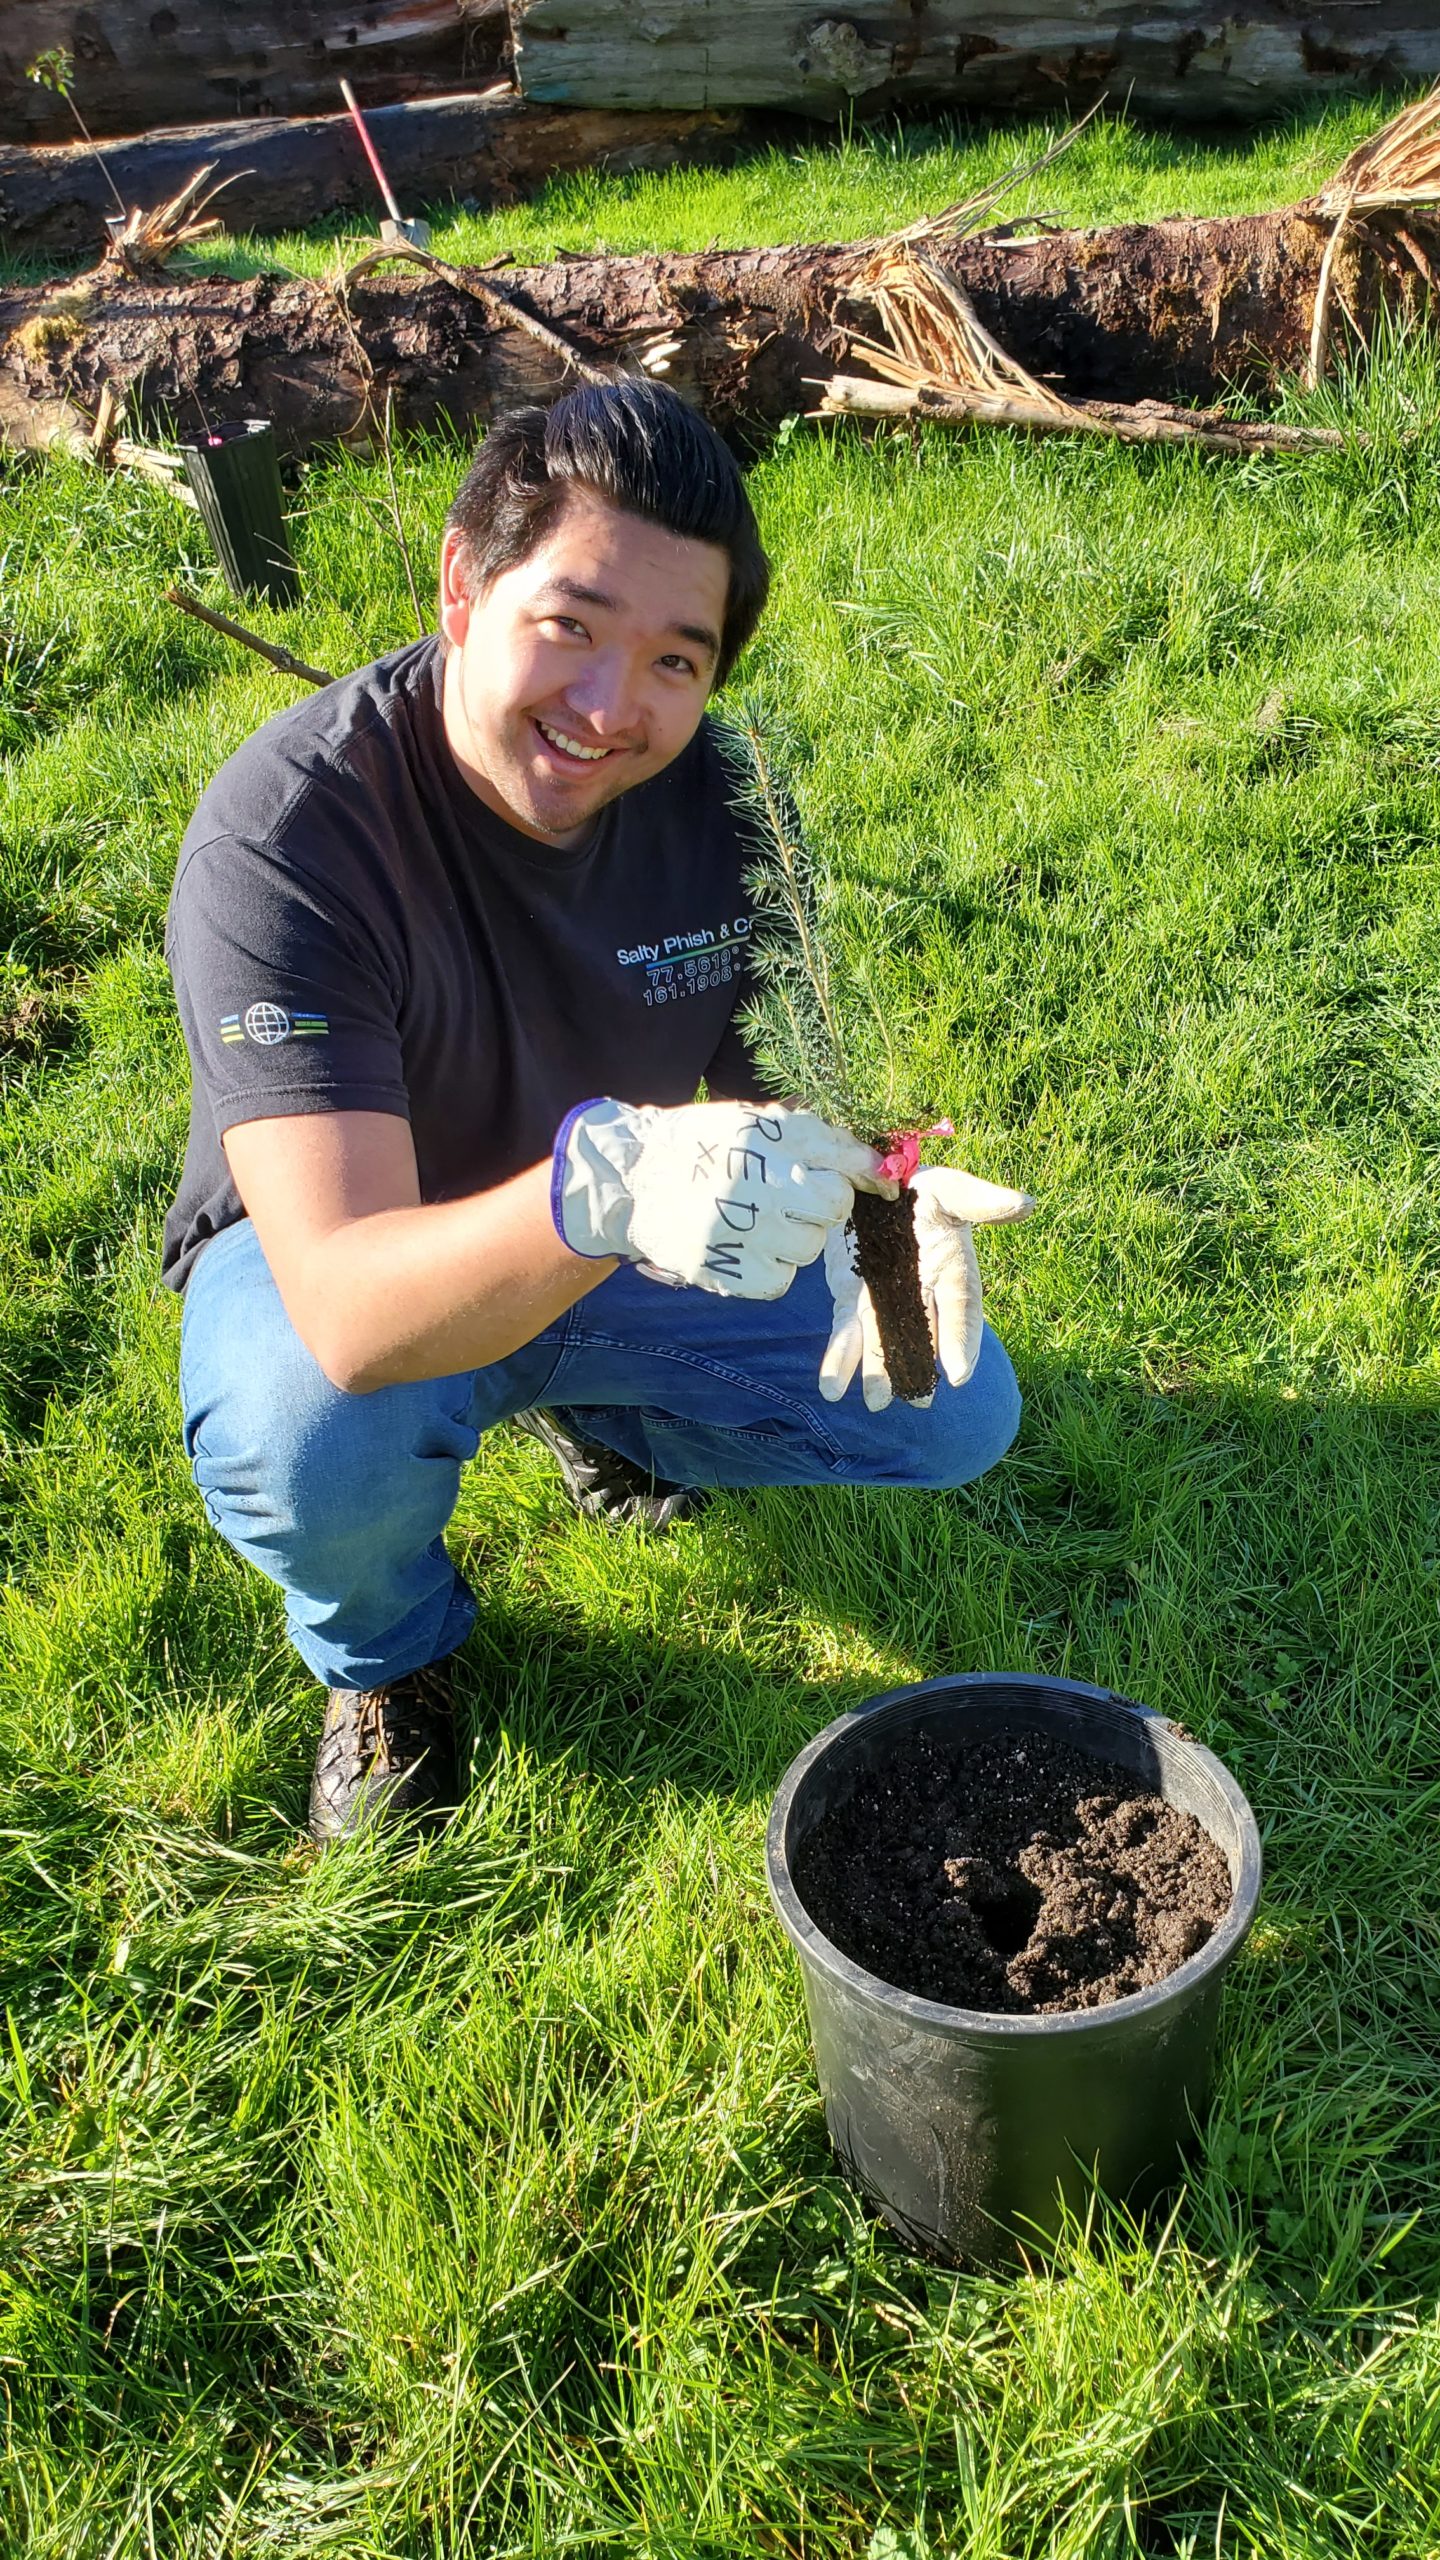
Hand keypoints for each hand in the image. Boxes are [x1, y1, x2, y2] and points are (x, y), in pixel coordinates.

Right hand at [553, 1097, 894, 1299]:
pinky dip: (770, 1269)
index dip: (869, 1174)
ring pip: (808, 1248)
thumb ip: (814, 1137)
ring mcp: (739, 1229)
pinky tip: (744, 1248)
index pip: (842, 1159)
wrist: (629, 1181)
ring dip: (794, 1240)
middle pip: (833, 1207)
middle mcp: (756, 1181)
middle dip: (821, 1206)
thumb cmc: (701, 1146)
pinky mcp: (724, 1269)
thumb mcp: (753, 1121)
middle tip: (789, 1200)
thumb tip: (879, 1164)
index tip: (882, 1185)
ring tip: (756, 1222)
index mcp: (766, 1137)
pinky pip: (780, 1280)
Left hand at [820, 1166, 1033, 1409]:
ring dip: (878, 1373)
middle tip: (920, 1402)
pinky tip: (832, 1389)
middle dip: (920, 1369)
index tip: (960, 1373)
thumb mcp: (950, 1189)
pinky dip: (838, 1359)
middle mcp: (920, 1295)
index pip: (961, 1310)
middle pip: (922, 1337)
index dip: (962, 1340)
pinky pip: (845, 1334)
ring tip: (877, 1403)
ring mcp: (883, 1302)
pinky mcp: (849, 1302)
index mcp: (952, 1273)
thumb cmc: (919, 1188)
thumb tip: (1026, 1205)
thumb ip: (982, 1202)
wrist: (871, 1184)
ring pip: (882, 1342)